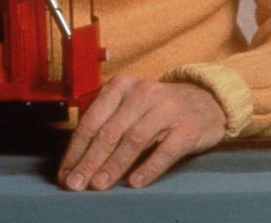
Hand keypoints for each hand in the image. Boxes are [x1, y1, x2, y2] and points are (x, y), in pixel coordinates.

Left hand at [58, 75, 225, 189]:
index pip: (92, 120)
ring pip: (133, 140)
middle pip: (109, 131)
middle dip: (89, 161)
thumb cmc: (158, 106)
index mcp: (121, 85)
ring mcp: (165, 110)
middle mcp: (141, 94)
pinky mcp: (186, 128)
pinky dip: (148, 168)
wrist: (205, 99)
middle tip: (75, 184)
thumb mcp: (129, 102)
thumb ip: (106, 121)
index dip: (76, 148)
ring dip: (113, 166)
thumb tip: (78, 157)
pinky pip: (165, 150)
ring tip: (98, 185)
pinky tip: (135, 182)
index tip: (65, 172)